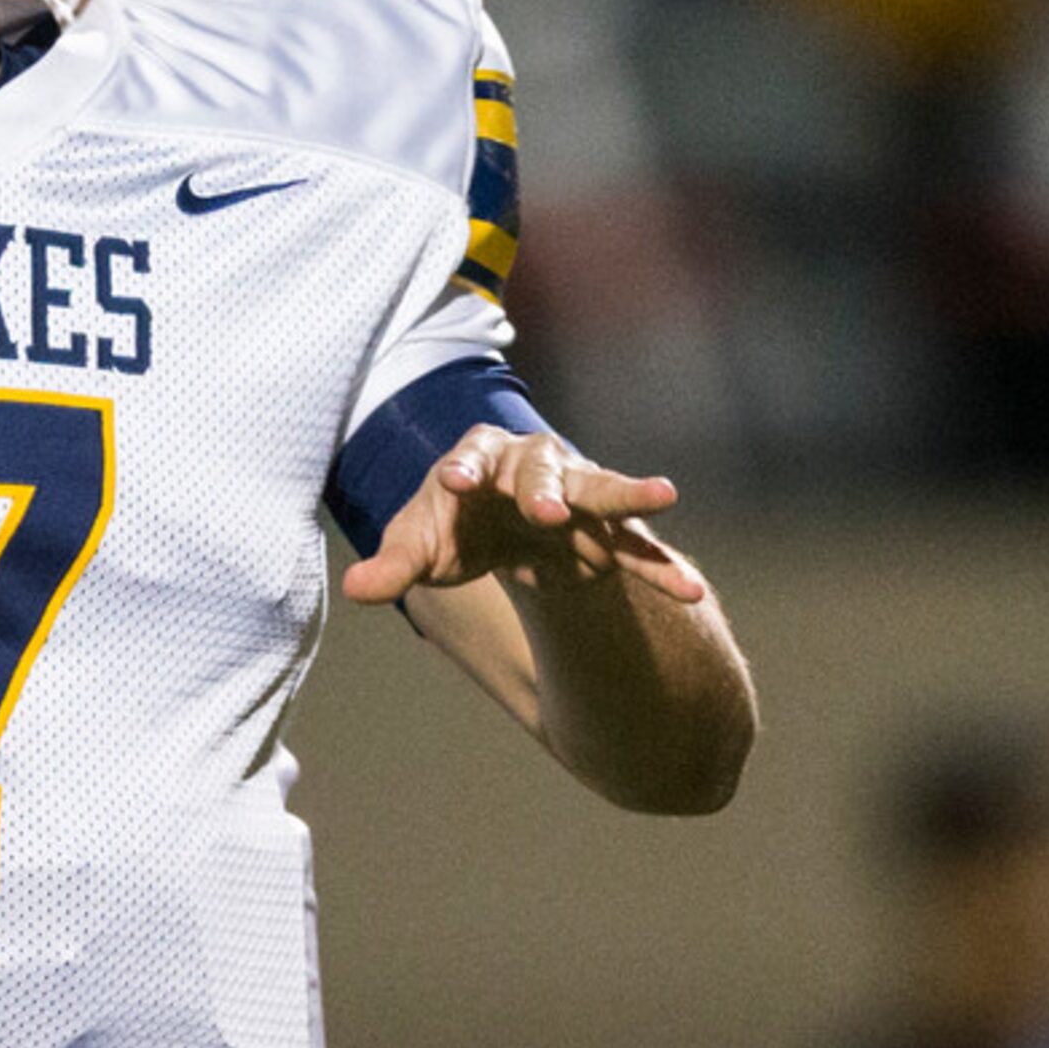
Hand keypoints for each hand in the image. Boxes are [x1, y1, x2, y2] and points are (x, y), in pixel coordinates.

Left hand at [338, 423, 707, 607]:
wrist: (501, 530)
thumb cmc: (453, 526)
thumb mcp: (419, 546)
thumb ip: (392, 565)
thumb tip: (355, 591)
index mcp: (477, 457)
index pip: (467, 456)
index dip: (462, 469)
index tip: (455, 482)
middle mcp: (530, 464)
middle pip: (538, 469)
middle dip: (542, 487)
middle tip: (548, 510)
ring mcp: (575, 493)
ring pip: (602, 490)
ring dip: (628, 494)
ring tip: (666, 494)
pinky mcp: (607, 531)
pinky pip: (636, 548)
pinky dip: (661, 567)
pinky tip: (693, 591)